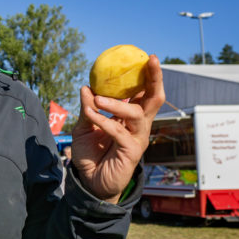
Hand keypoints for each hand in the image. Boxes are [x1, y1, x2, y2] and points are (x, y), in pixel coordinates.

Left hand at [71, 55, 164, 202]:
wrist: (89, 182)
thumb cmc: (90, 154)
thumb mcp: (83, 128)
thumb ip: (87, 108)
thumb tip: (86, 87)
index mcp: (130, 117)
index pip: (143, 92)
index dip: (148, 75)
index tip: (147, 56)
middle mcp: (138, 125)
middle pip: (154, 98)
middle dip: (155, 78)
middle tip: (150, 61)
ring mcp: (137, 138)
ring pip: (137, 114)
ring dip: (117, 104)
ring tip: (98, 99)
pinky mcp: (131, 152)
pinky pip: (118, 132)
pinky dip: (103, 121)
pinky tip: (90, 115)